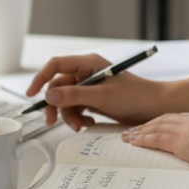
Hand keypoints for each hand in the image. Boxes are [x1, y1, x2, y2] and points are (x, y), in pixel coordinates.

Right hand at [26, 54, 188, 130]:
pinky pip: (77, 108)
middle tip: (53, 121)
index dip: (40, 78)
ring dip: (70, 115)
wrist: (157, 108)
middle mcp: (87, 73)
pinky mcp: (95, 100)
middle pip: (58, 86)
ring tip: (81, 126)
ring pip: (66, 101)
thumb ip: (74, 95)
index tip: (31, 94)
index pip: (56, 65)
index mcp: (88, 63)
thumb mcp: (102, 96)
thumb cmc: (136, 95)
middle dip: (56, 105)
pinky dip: (79, 118)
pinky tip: (88, 124)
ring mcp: (90, 87)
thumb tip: (48, 95)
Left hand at [121, 112, 188, 172]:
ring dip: (141, 130)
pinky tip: (132, 141)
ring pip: (157, 127)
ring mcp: (187, 130)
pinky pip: (156, 139)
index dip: (169, 121)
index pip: (184, 118)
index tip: (160, 124)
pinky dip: (142, 139)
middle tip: (136, 128)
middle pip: (166, 119)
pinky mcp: (181, 142)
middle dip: (150, 123)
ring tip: (128, 135)